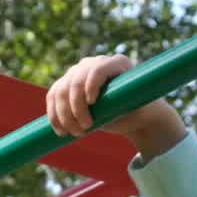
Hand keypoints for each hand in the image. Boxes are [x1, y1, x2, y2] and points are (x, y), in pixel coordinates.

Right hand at [46, 55, 186, 158]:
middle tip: (85, 129)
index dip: (91, 83)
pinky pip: (53, 96)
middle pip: (75, 80)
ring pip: (61, 89)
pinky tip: (60, 130)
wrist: (131, 114)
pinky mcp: (67, 85)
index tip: (92, 103)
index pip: (99, 68)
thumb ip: (139, 106)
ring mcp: (79, 72)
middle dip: (76, 107)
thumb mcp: (143, 107)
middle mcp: (95, 63)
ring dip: (63, 114)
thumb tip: (139, 113)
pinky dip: (53, 114)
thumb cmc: (140, 110)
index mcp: (118, 63)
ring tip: (75, 133)